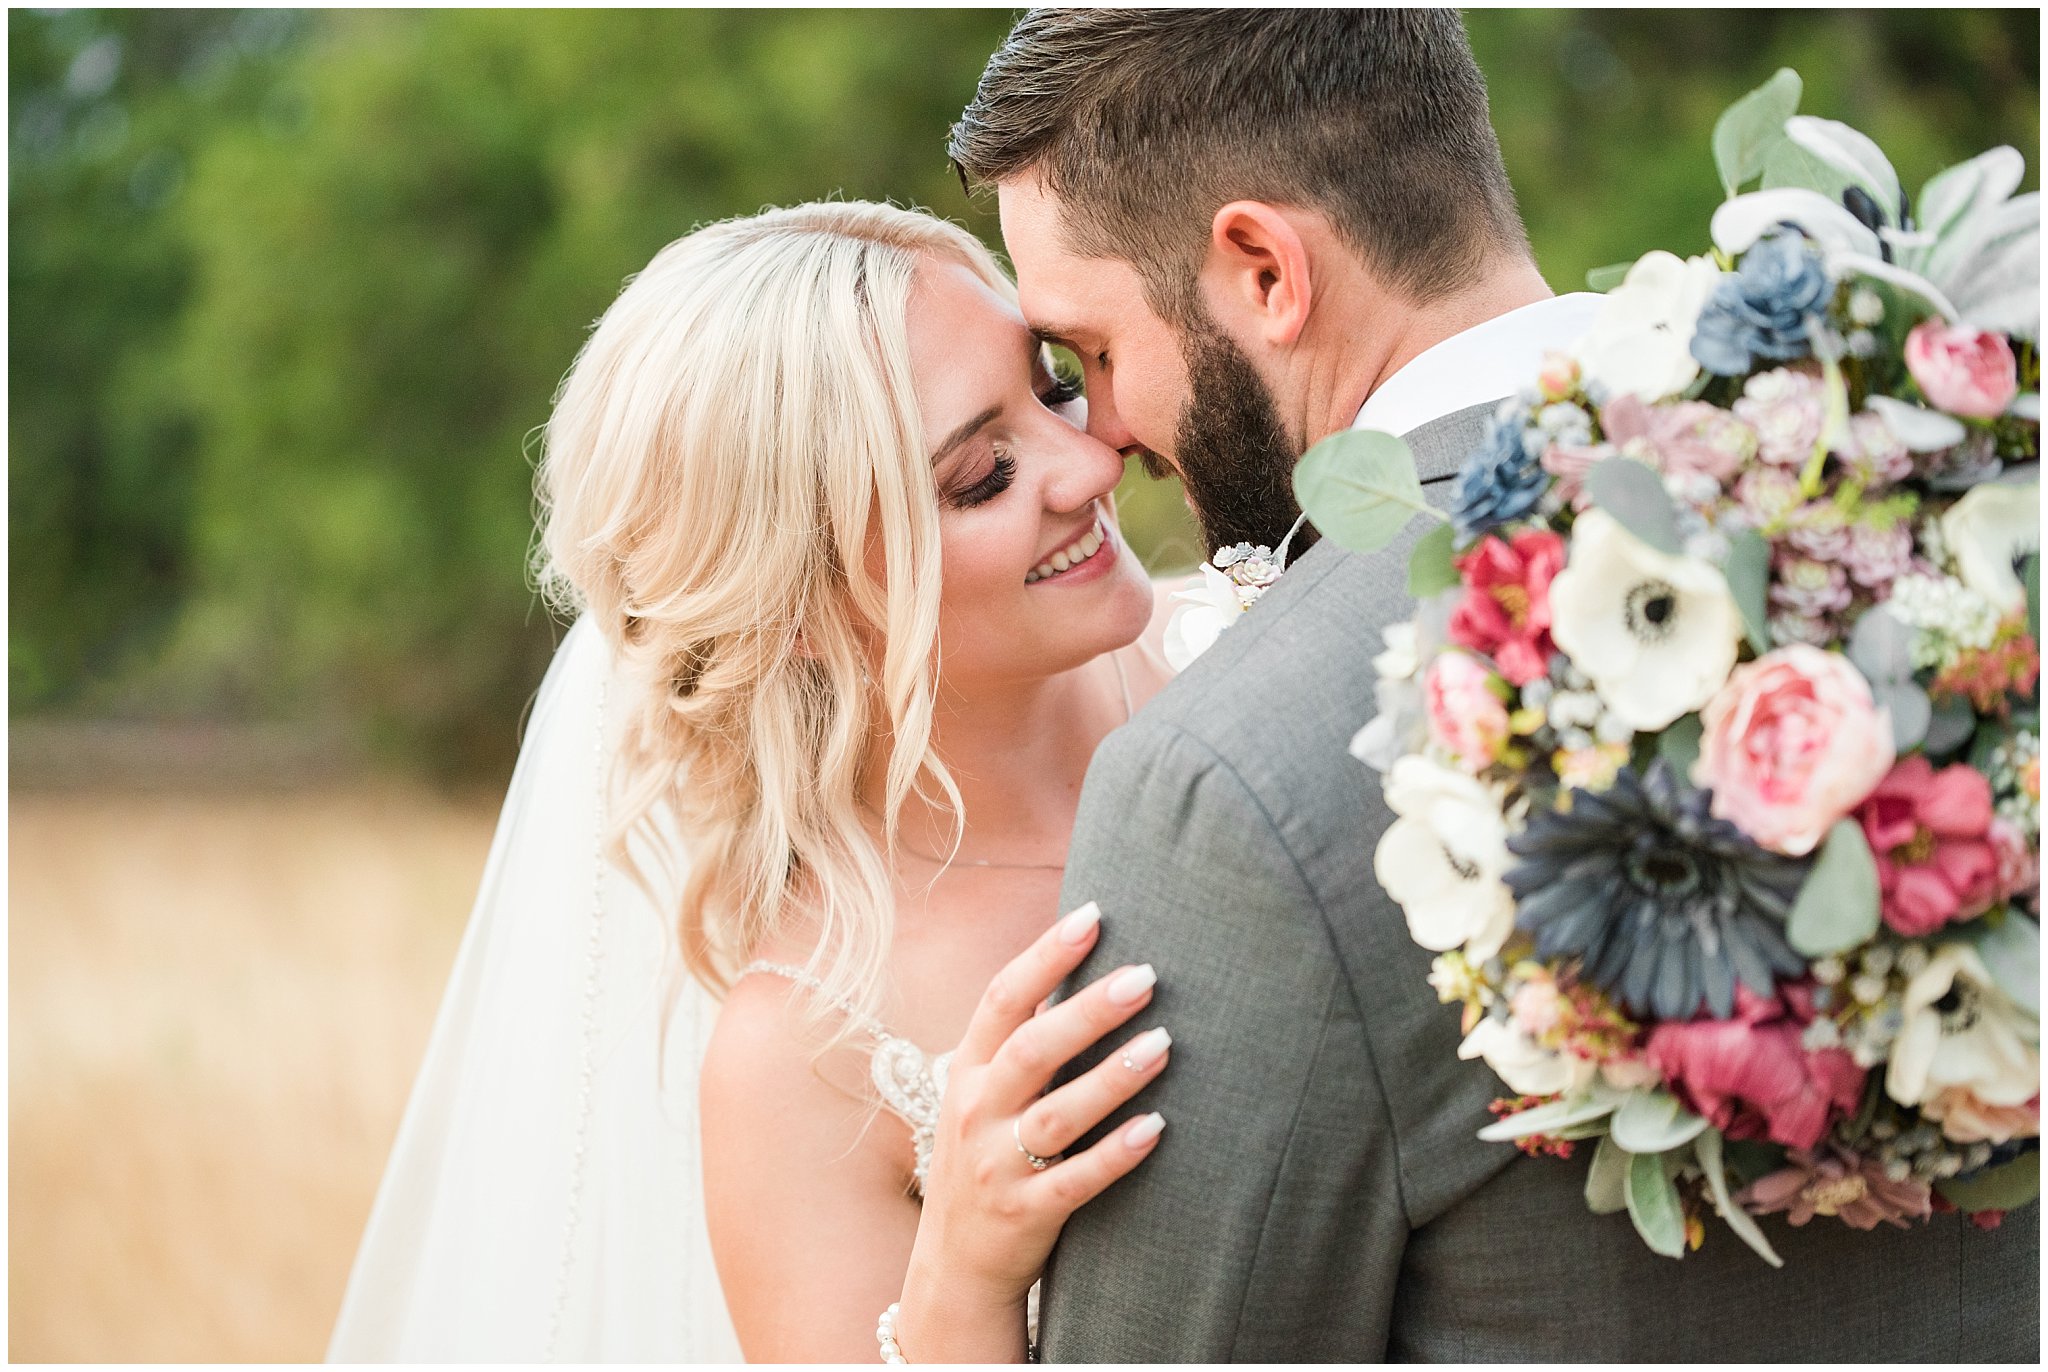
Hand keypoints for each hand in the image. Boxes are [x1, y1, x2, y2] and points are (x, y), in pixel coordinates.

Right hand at [896, 901, 1168, 1360]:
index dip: (1045, 956)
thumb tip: (1077, 966)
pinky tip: (1156, 1128)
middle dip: (1088, 1011)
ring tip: (1164, 1044)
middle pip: (1032, 1050)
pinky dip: (1115, 1154)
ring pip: (1055, 1115)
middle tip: (1146, 977)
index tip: (1093, 917)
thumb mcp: (981, 1095)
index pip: (1001, 1000)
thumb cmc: (986, 1158)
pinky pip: (1073, 1181)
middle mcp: (974, 1113)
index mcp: (967, 1071)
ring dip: (1111, 1077)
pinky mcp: (1025, 1214)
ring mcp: (996, 1166)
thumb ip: (1020, 1041)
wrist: (954, 1267)